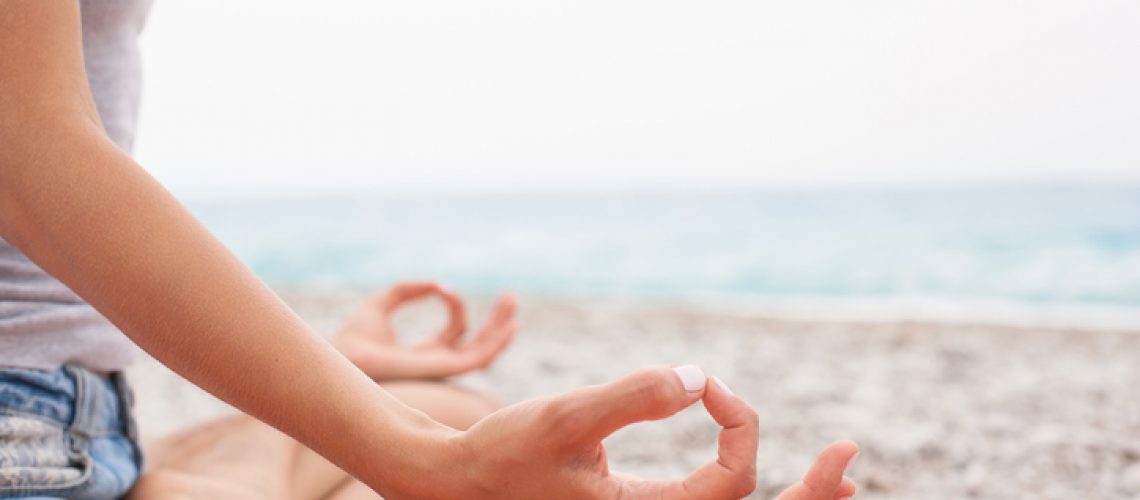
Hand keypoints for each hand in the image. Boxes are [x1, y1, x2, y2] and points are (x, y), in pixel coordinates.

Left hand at [332, 282, 517, 380]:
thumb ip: (407, 290)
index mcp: (426, 353)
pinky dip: (496, 342)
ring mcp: (442, 368)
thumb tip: (436, 283)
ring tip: (512, 303)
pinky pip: (479, 359)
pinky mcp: (444, 369)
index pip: (455, 329)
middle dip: (495, 321)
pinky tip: (508, 325)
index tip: (441, 287)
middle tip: (510, 298)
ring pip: (484, 352)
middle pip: (477, 343)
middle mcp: (438, 363)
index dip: (453, 304)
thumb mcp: (382, 304)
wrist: (347, 354)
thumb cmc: (356, 336)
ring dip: (501, 329)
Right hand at [430, 365, 849, 498]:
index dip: (737, 423)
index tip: (705, 383)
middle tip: (849, 458)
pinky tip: (765, 472)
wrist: (457, 483)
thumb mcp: (564, 419)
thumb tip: (695, 378)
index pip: (732, 483)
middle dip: (810, 496)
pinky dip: (743, 492)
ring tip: (839, 477)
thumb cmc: (502, 454)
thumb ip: (630, 398)